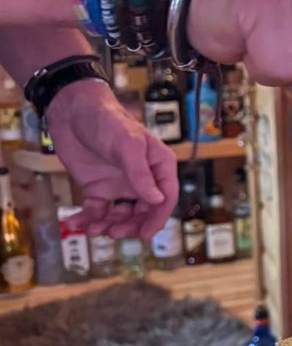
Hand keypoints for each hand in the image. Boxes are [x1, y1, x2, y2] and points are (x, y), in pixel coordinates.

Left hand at [46, 80, 177, 238]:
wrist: (71, 110)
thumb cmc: (107, 120)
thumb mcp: (127, 146)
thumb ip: (141, 174)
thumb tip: (157, 201)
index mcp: (158, 167)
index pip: (166, 198)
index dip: (157, 218)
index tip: (145, 235)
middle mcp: (142, 179)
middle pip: (144, 212)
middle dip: (130, 225)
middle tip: (114, 233)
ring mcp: (119, 184)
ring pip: (121, 215)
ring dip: (109, 225)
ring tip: (94, 229)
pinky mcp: (97, 187)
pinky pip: (96, 210)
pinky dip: (87, 219)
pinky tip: (76, 223)